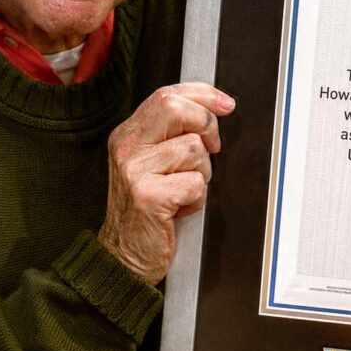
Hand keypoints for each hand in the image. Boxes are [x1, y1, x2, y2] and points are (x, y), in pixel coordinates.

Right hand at [98, 82, 234, 283]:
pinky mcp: (147, 196)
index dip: (202, 94)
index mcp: (128, 135)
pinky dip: (196, 199)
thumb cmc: (145, 211)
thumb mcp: (150, 164)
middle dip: (206, 125)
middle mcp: (126, 147)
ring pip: (194, 149)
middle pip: (175, 109)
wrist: (123, 256)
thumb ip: (171, 136)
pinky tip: (179, 209)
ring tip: (182, 192)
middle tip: (212, 148)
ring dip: (201, 174)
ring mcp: (134, 170)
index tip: (226, 104)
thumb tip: (213, 111)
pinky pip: (194, 183)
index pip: (166, 95)